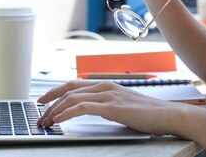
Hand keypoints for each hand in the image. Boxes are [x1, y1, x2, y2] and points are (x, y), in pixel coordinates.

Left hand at [36, 80, 184, 135]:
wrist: (168, 115)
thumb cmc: (148, 114)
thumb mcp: (123, 105)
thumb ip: (107, 104)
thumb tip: (92, 110)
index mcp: (106, 85)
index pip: (74, 84)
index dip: (55, 91)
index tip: (43, 101)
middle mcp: (105, 86)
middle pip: (68, 89)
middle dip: (49, 100)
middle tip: (38, 113)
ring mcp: (108, 95)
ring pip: (72, 98)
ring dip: (54, 110)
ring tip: (45, 121)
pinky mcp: (111, 107)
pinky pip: (82, 108)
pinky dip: (67, 113)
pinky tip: (59, 120)